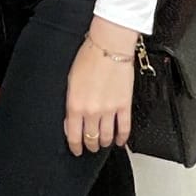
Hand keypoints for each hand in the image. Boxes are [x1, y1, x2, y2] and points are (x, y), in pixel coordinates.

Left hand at [64, 19, 137, 156]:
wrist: (109, 46)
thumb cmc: (88, 57)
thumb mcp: (71, 80)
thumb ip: (72, 102)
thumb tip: (72, 119)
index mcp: (75, 104)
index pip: (73, 135)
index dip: (75, 146)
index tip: (76, 149)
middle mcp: (92, 111)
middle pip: (91, 139)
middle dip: (90, 145)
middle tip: (90, 146)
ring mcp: (109, 110)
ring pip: (107, 137)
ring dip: (104, 143)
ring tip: (103, 142)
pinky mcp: (124, 106)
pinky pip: (124, 129)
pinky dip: (122, 139)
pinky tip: (120, 141)